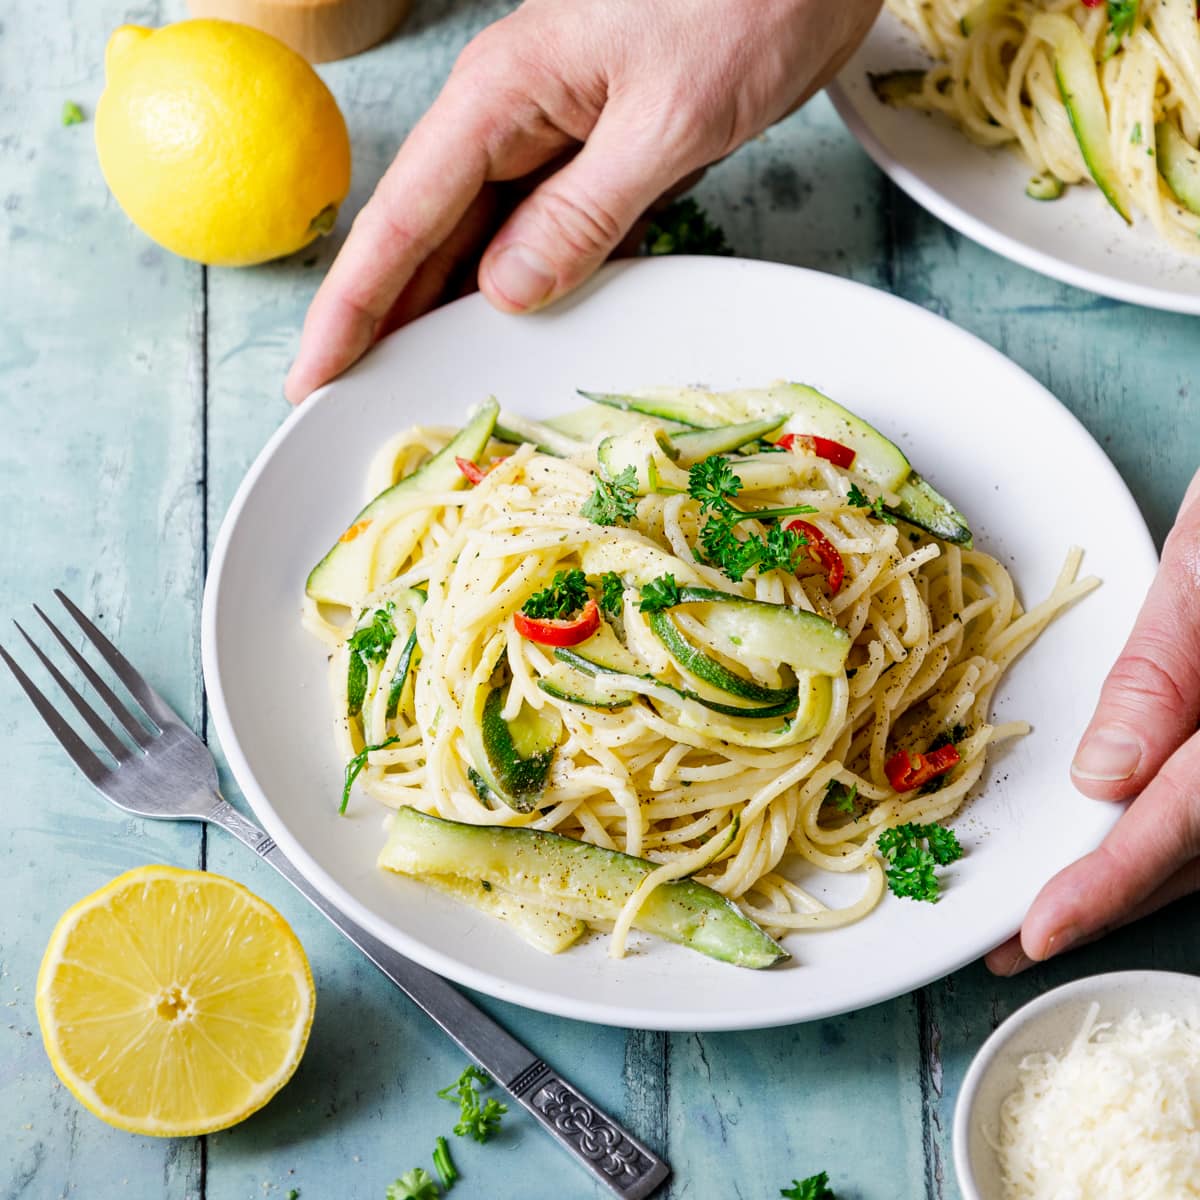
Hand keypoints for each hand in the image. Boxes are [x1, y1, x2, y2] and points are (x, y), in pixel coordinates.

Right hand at [284, 0, 880, 403]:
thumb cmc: (750, 0)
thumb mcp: (669, 119)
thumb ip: (585, 212)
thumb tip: (506, 293)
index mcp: (503, 97)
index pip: (401, 220)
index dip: (353, 306)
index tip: (314, 374)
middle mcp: (513, 117)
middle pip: (427, 237)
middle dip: (385, 320)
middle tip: (353, 400)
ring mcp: (556, 134)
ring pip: (483, 239)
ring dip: (452, 310)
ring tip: (418, 385)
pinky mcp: (602, 151)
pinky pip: (547, 232)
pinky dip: (529, 285)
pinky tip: (516, 331)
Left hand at [987, 469, 1199, 974]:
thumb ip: (1165, 670)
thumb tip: (1101, 777)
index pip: (1187, 815)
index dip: (1110, 882)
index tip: (1040, 932)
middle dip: (1111, 903)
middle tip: (1018, 945)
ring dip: (1145, 883)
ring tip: (1060, 911)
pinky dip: (1182, 844)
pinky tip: (1131, 854)